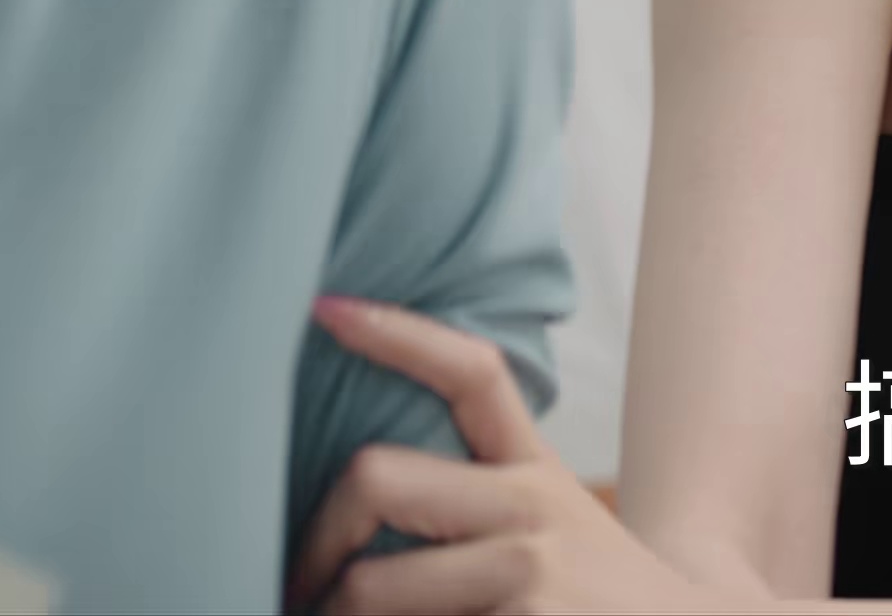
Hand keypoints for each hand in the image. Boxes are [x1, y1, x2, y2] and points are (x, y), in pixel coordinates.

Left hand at [291, 299, 724, 615]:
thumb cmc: (590, 603)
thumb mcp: (554, 529)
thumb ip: (478, 497)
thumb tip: (354, 488)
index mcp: (535, 473)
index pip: (472, 373)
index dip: (397, 332)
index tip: (326, 305)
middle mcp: (533, 510)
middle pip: (376, 478)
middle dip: (315, 542)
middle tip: (301, 585)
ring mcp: (529, 575)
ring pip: (368, 586)